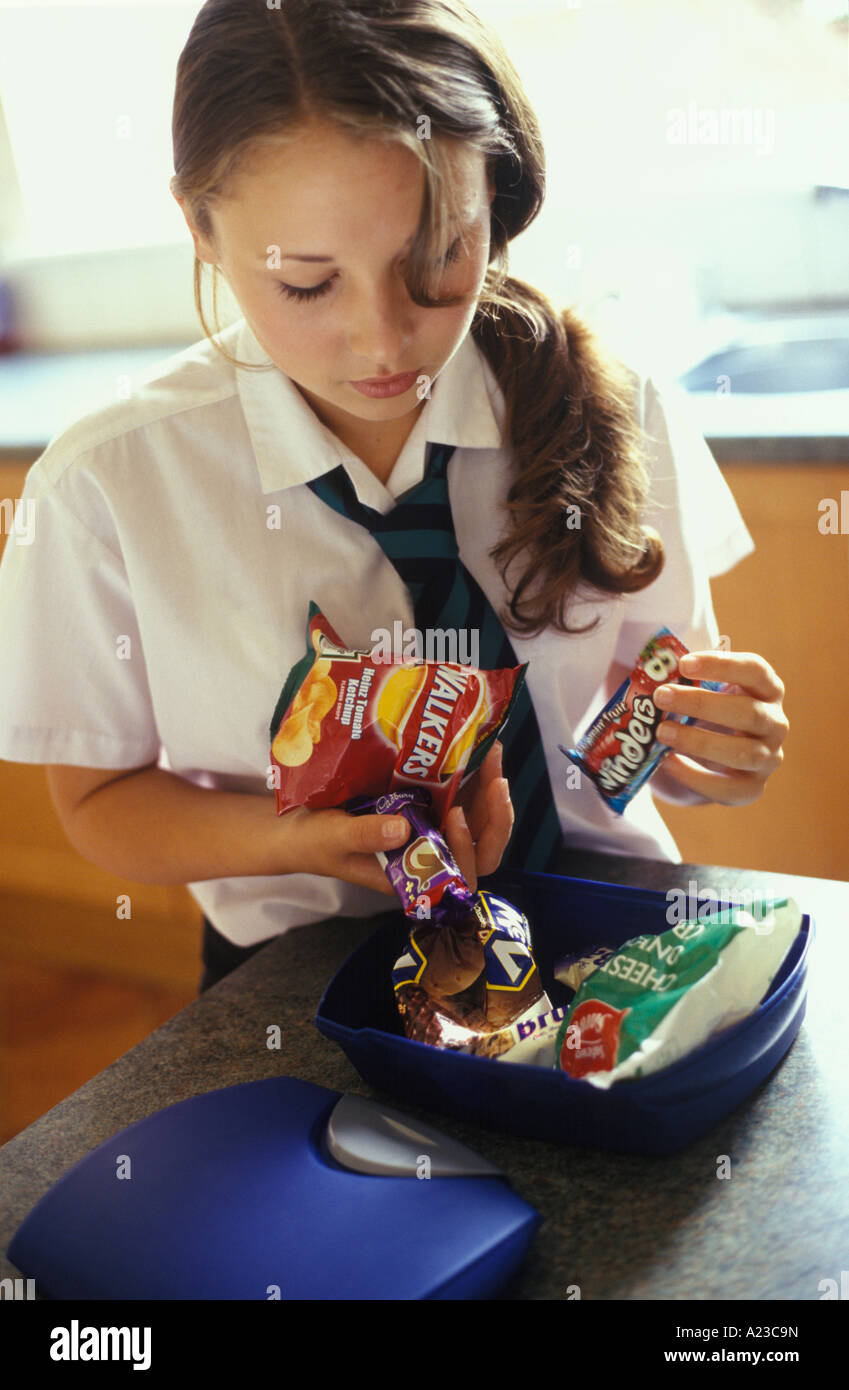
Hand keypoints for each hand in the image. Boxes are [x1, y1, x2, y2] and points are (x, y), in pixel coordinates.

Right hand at [278, 739, 512, 896]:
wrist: (300, 824)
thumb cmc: (314, 841)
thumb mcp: (333, 838)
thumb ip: (364, 836)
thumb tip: (403, 829)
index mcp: (413, 875)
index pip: (459, 876)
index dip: (469, 850)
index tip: (458, 815)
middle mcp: (431, 855)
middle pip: (482, 849)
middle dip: (496, 817)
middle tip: (496, 779)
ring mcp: (433, 828)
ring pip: (480, 820)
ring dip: (491, 791)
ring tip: (492, 753)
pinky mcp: (429, 804)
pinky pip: (464, 795)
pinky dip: (475, 774)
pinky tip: (476, 747)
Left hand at [653, 650, 787, 805]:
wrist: (714, 759)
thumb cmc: (708, 713)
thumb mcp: (704, 691)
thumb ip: (686, 682)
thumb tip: (650, 675)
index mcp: (767, 689)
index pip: (755, 671)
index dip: (721, 665)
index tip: (683, 664)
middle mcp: (775, 723)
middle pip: (748, 713)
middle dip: (701, 704)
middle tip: (661, 697)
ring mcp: (768, 758)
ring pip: (742, 753)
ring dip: (698, 741)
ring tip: (662, 732)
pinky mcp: (753, 788)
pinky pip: (727, 788)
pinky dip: (694, 777)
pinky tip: (668, 762)